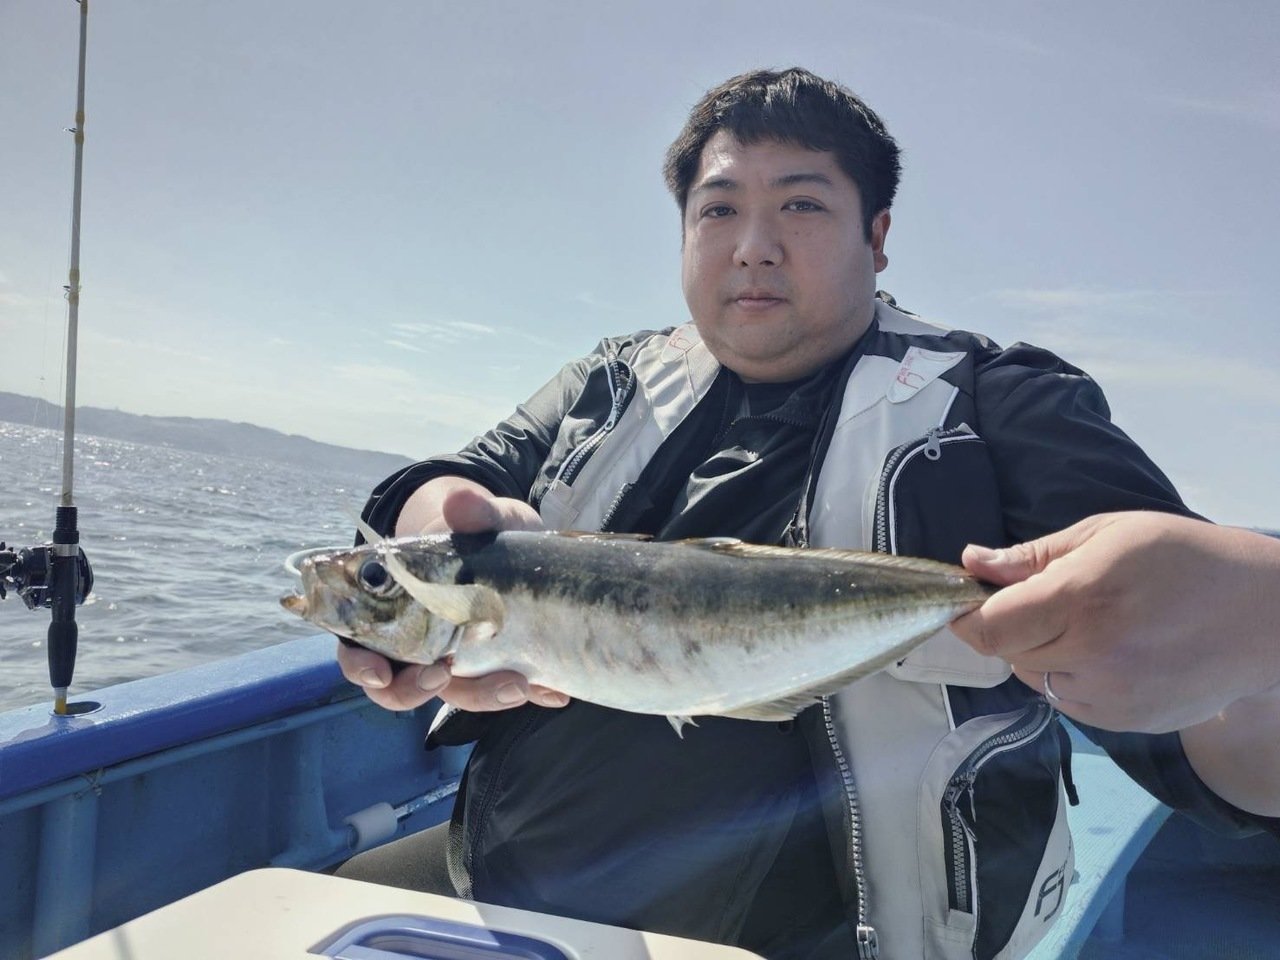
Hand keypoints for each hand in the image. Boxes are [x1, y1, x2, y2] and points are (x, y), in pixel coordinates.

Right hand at [337, 480, 569, 712]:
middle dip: (419, 690)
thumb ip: (471, 512)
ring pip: (458, 692)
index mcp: (393, 609)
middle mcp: (419, 643)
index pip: (360, 649)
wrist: (515, 536)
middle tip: (443, 674)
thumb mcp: (481, 516)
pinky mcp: (499, 663)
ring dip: (483, 696)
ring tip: (517, 684)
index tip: (378, 673)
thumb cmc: (479, 528)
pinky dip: (532, 692)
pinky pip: (508, 687)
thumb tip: (460, 501)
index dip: (362, 668)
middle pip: (403, 686)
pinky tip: (552, 691)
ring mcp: (459, 657)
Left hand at [950, 512, 1279, 733]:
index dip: (968, 614)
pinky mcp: (1125, 723)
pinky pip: (1066, 702)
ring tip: (1089, 623)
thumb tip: (971, 561)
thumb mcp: (1107, 535)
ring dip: (1040, 652)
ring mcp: (1110, 696)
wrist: (1264, 619)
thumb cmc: (1183, 560)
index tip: (968, 600)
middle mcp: (1092, 655)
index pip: (990, 624)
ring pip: (1033, 678)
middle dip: (1011, 626)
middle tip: (1047, 600)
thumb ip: (1033, 556)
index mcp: (1082, 599)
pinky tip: (1110, 651)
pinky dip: (1071, 677)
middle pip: (1007, 651)